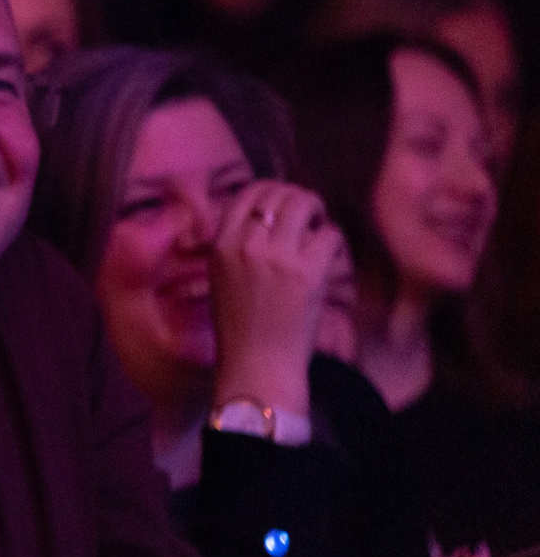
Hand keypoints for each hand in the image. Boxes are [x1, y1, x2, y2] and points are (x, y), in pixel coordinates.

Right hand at [207, 181, 340, 418]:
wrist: (257, 365)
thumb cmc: (240, 329)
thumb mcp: (222, 279)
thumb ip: (238, 246)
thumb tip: (267, 218)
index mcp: (222, 245)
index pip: (249, 193)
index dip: (273, 191)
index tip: (285, 205)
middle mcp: (246, 244)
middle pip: (279, 193)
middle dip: (299, 198)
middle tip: (310, 215)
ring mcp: (277, 257)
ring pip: (304, 204)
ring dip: (317, 212)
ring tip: (320, 229)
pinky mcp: (308, 272)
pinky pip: (329, 235)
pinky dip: (334, 240)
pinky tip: (330, 255)